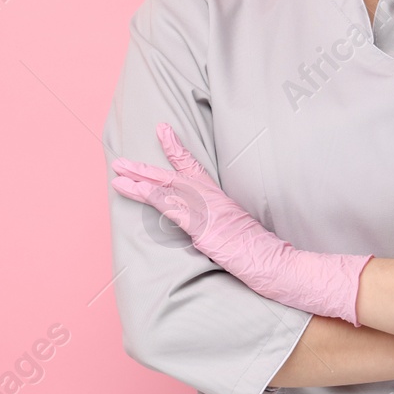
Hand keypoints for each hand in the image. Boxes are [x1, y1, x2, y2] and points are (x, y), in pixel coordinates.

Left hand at [111, 123, 372, 325]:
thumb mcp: (235, 233)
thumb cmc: (259, 254)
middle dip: (144, 167)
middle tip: (119, 159)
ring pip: (167, 188)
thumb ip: (217, 225)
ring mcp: (207, 211)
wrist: (275, 263)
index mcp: (219, 200)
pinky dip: (153, 196)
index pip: (193, 168)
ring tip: (117, 173)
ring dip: (139, 180)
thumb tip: (202, 229)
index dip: (175, 150)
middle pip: (173, 175)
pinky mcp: (205, 225)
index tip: (162, 130)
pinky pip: (173, 207)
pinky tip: (137, 189)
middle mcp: (211, 199)